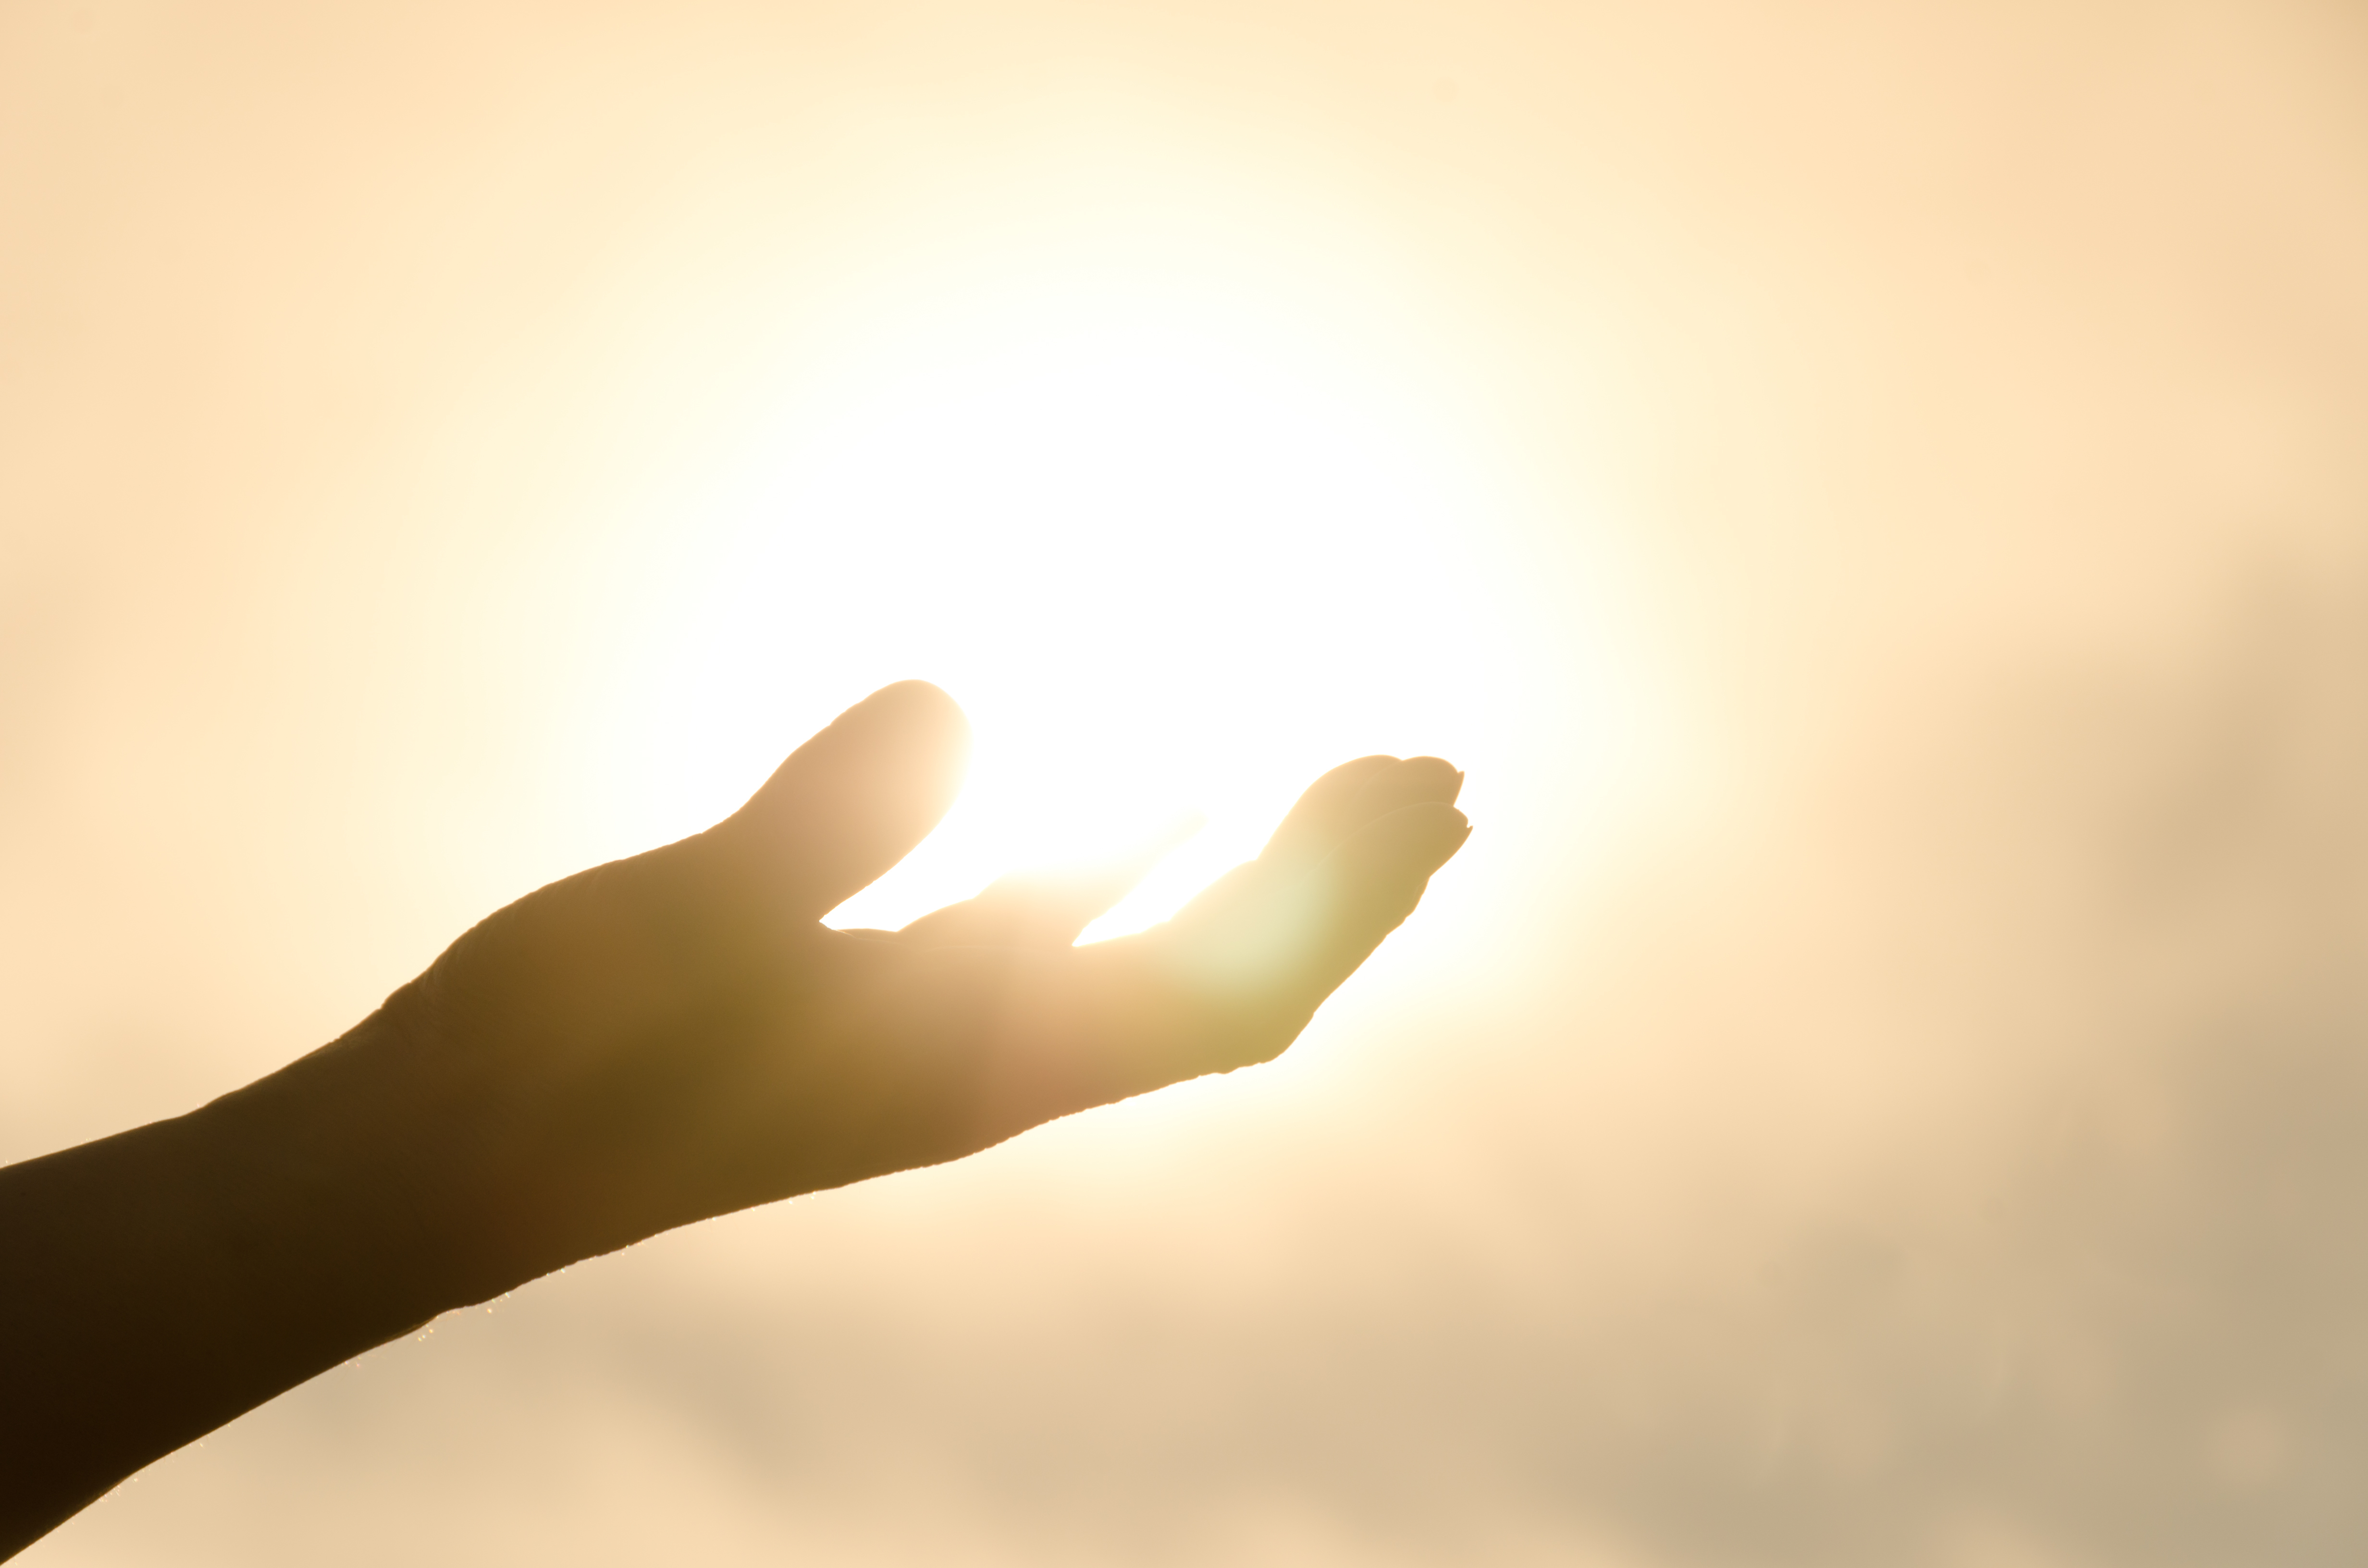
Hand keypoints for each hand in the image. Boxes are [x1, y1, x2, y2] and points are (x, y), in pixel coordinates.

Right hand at [227, 680, 1471, 1308]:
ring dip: (1261, 868)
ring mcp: (941, 1036)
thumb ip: (818, 828)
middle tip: (1439, 778)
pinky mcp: (879, 1004)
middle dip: (1339, 881)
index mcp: (974, 1064)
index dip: (1341, 896)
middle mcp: (990, 1062)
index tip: (1426, 792)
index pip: (1228, 987)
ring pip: (1157, 950)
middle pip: (1228, 976)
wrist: (449, 1164)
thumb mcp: (682, 931)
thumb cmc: (554, 1067)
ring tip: (1346, 778)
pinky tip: (1165, 789)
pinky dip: (1136, 854)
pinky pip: (1057, 922)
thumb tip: (955, 702)